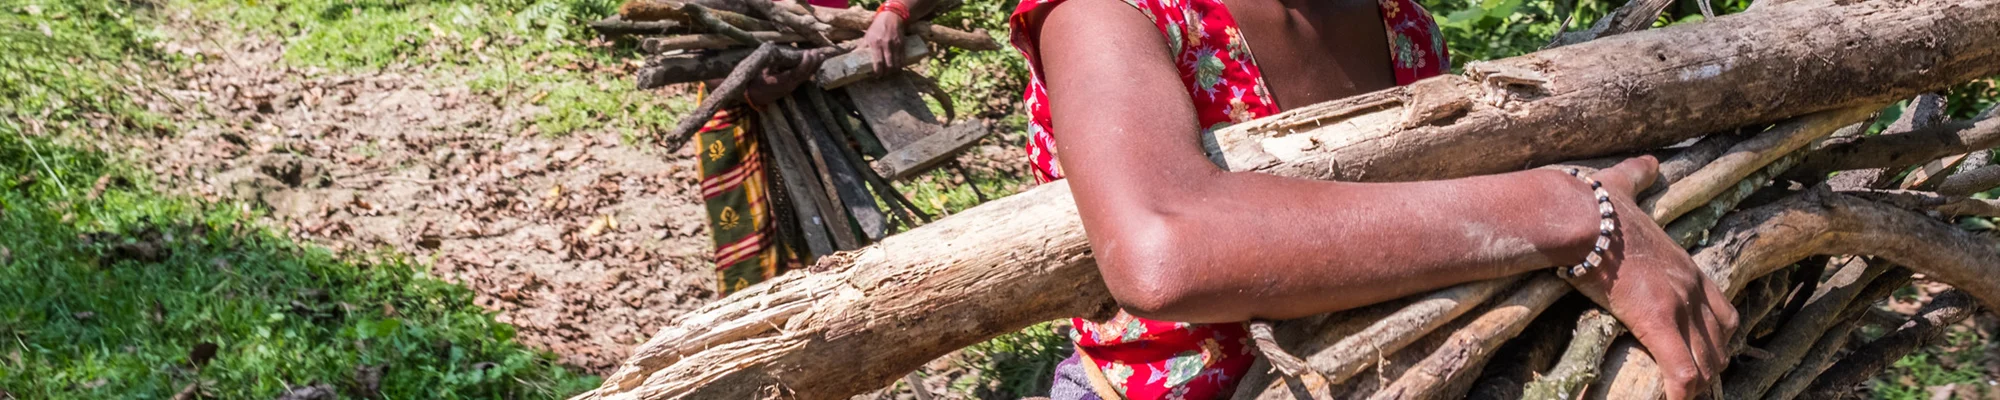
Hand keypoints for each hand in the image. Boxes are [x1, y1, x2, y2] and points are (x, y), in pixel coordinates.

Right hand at [744, 49, 831, 104]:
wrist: (752, 97)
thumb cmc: (754, 82)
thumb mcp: (760, 70)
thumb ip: (770, 60)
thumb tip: (774, 48)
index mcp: (783, 82)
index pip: (798, 72)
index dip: (805, 62)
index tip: (808, 52)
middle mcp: (790, 86)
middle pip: (806, 74)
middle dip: (814, 63)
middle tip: (819, 52)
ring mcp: (791, 87)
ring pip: (806, 77)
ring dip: (814, 66)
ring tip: (821, 56)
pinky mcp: (791, 87)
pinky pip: (803, 78)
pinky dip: (809, 70)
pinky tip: (813, 63)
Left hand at [857, 11, 905, 74]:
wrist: (891, 17)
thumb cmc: (877, 27)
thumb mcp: (867, 36)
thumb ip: (861, 47)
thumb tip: (852, 57)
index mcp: (875, 43)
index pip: (878, 62)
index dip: (878, 71)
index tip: (876, 76)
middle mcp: (886, 45)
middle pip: (889, 65)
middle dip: (887, 73)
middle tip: (883, 76)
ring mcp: (895, 45)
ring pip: (897, 63)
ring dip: (894, 71)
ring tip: (890, 73)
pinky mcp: (902, 44)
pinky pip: (903, 58)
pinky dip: (900, 65)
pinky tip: (897, 67)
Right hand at [1561, 156, 1739, 399]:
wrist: (1578, 214)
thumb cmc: (1594, 202)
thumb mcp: (1625, 187)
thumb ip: (1639, 176)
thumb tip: (1649, 162)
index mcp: (1684, 263)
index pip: (1722, 309)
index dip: (1716, 337)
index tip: (1705, 352)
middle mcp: (1690, 285)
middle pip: (1719, 340)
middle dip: (1709, 365)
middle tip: (1697, 384)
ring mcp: (1677, 303)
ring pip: (1705, 358)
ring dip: (1698, 382)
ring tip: (1687, 395)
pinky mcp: (1655, 319)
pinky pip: (1681, 368)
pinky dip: (1682, 391)